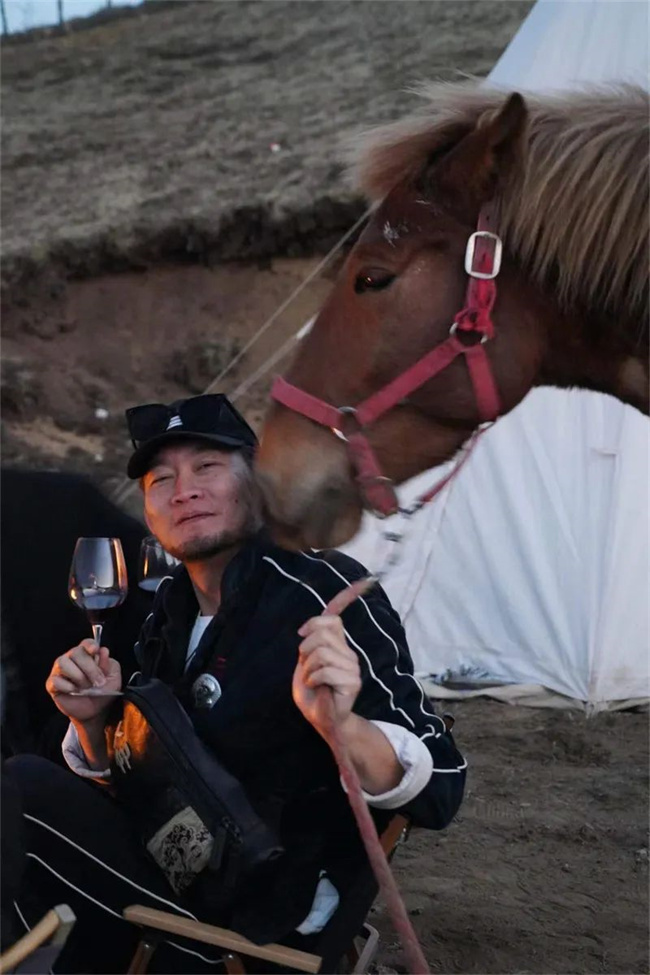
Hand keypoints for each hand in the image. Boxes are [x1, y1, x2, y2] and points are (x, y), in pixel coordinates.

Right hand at [46, 639, 121, 725]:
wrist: (95, 711)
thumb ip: (108, 664)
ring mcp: (60, 670)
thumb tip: (103, 651)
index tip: (95, 651)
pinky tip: (75, 691)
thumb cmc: (104, 691)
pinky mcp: (52, 684)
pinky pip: (56, 680)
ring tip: (86, 688)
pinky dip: (67, 686)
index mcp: (87, 654)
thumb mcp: (113, 678)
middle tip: (99, 682)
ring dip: (78, 676)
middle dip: (89, 668)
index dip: (89, 645)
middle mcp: (72, 659)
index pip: (86, 643)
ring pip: (63, 663)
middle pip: (75, 652)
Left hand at [293, 615, 360, 738]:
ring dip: (308, 669)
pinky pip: (326, 671)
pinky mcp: (353, 682)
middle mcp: (348, 653)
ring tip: (310, 680)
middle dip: (305, 650)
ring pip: (322, 653)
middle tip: (305, 668)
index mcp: (338, 646)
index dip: (315, 620)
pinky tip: (315, 686)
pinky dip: (313, 679)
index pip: (334, 620)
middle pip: (322, 635)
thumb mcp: (304, 663)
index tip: (300, 633)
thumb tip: (305, 628)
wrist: (320, 718)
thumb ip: (309, 644)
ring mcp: (353, 667)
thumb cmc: (312, 692)